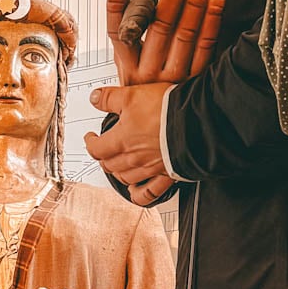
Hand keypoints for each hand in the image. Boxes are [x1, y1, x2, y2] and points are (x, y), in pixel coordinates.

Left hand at [85, 84, 173, 205]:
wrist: (197, 122)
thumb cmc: (166, 109)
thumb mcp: (132, 95)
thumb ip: (110, 99)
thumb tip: (94, 99)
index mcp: (121, 141)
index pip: (96, 149)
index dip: (90, 143)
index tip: (90, 137)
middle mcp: (133, 160)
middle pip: (110, 165)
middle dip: (104, 157)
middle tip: (103, 149)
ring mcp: (149, 170)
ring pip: (125, 178)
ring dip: (118, 172)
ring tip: (118, 164)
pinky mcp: (166, 174)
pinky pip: (148, 192)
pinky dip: (138, 193)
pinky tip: (135, 191)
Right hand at [108, 0, 227, 84]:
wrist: (156, 128)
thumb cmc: (143, 87)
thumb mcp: (129, 60)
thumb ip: (131, 23)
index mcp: (125, 63)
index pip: (116, 24)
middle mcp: (144, 72)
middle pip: (158, 24)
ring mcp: (169, 79)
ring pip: (183, 33)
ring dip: (196, 1)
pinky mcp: (192, 82)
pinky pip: (205, 45)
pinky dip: (213, 16)